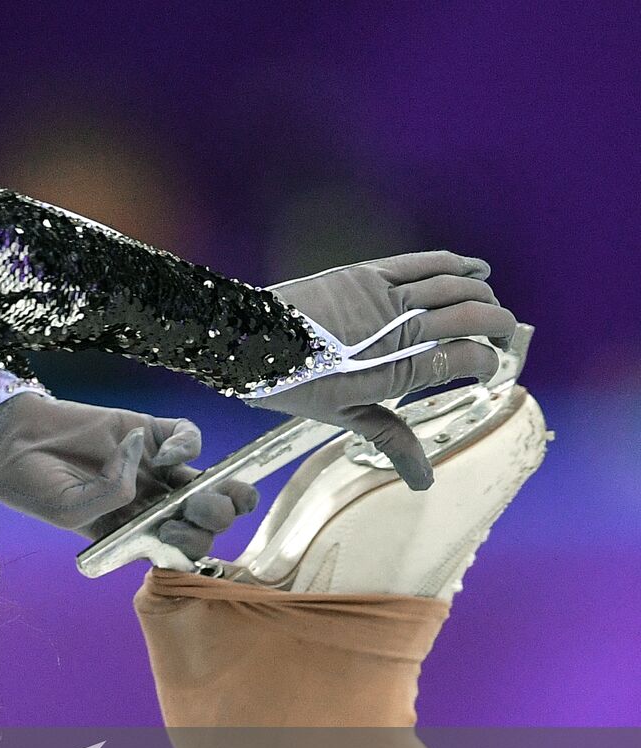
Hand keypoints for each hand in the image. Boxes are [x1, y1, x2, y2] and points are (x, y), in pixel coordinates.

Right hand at [0, 393, 257, 555]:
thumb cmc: (31, 484)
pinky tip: (164, 453)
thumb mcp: (70, 511)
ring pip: (209, 477)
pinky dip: (187, 444)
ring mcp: (150, 465)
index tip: (172, 536)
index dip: (192, 545)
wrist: (8, 439)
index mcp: (131, 530)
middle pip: (203, 515)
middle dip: (214, 518)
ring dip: (222, 487)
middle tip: (195, 511)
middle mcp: (147, 500)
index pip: (180, 545)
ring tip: (201, 490)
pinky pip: (186, 435)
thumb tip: (145, 460)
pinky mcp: (146, 429)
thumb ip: (111, 496)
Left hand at [257, 250, 518, 489]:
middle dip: (500, 326)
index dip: (489, 364)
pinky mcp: (367, 273)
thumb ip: (390, 438)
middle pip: (474, 316)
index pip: (468, 359)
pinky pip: (424, 262)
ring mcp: (384, 297)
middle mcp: (399, 330)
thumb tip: (423, 482)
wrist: (244, 342)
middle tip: (504, 338)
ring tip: (492, 306)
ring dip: (484, 293)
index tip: (490, 371)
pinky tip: (475, 267)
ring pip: (456, 285)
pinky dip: (456, 262)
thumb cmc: (292, 384)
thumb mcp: (343, 416)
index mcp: (397, 371)